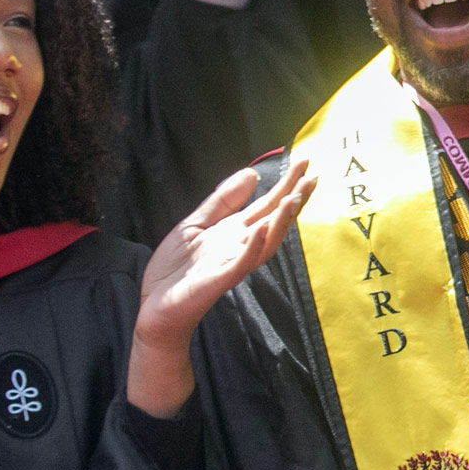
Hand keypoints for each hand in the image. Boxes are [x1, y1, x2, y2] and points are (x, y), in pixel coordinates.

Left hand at [129, 164, 315, 417]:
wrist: (155, 307)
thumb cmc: (176, 269)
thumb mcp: (196, 224)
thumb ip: (223, 201)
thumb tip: (253, 173)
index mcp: (236, 232)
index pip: (267, 204)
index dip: (286, 183)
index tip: (304, 162)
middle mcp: (241, 246)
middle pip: (274, 220)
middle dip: (294, 199)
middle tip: (313, 176)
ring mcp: (232, 263)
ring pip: (266, 242)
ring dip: (281, 221)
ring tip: (293, 199)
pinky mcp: (219, 280)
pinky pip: (241, 263)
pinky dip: (254, 247)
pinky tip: (262, 229)